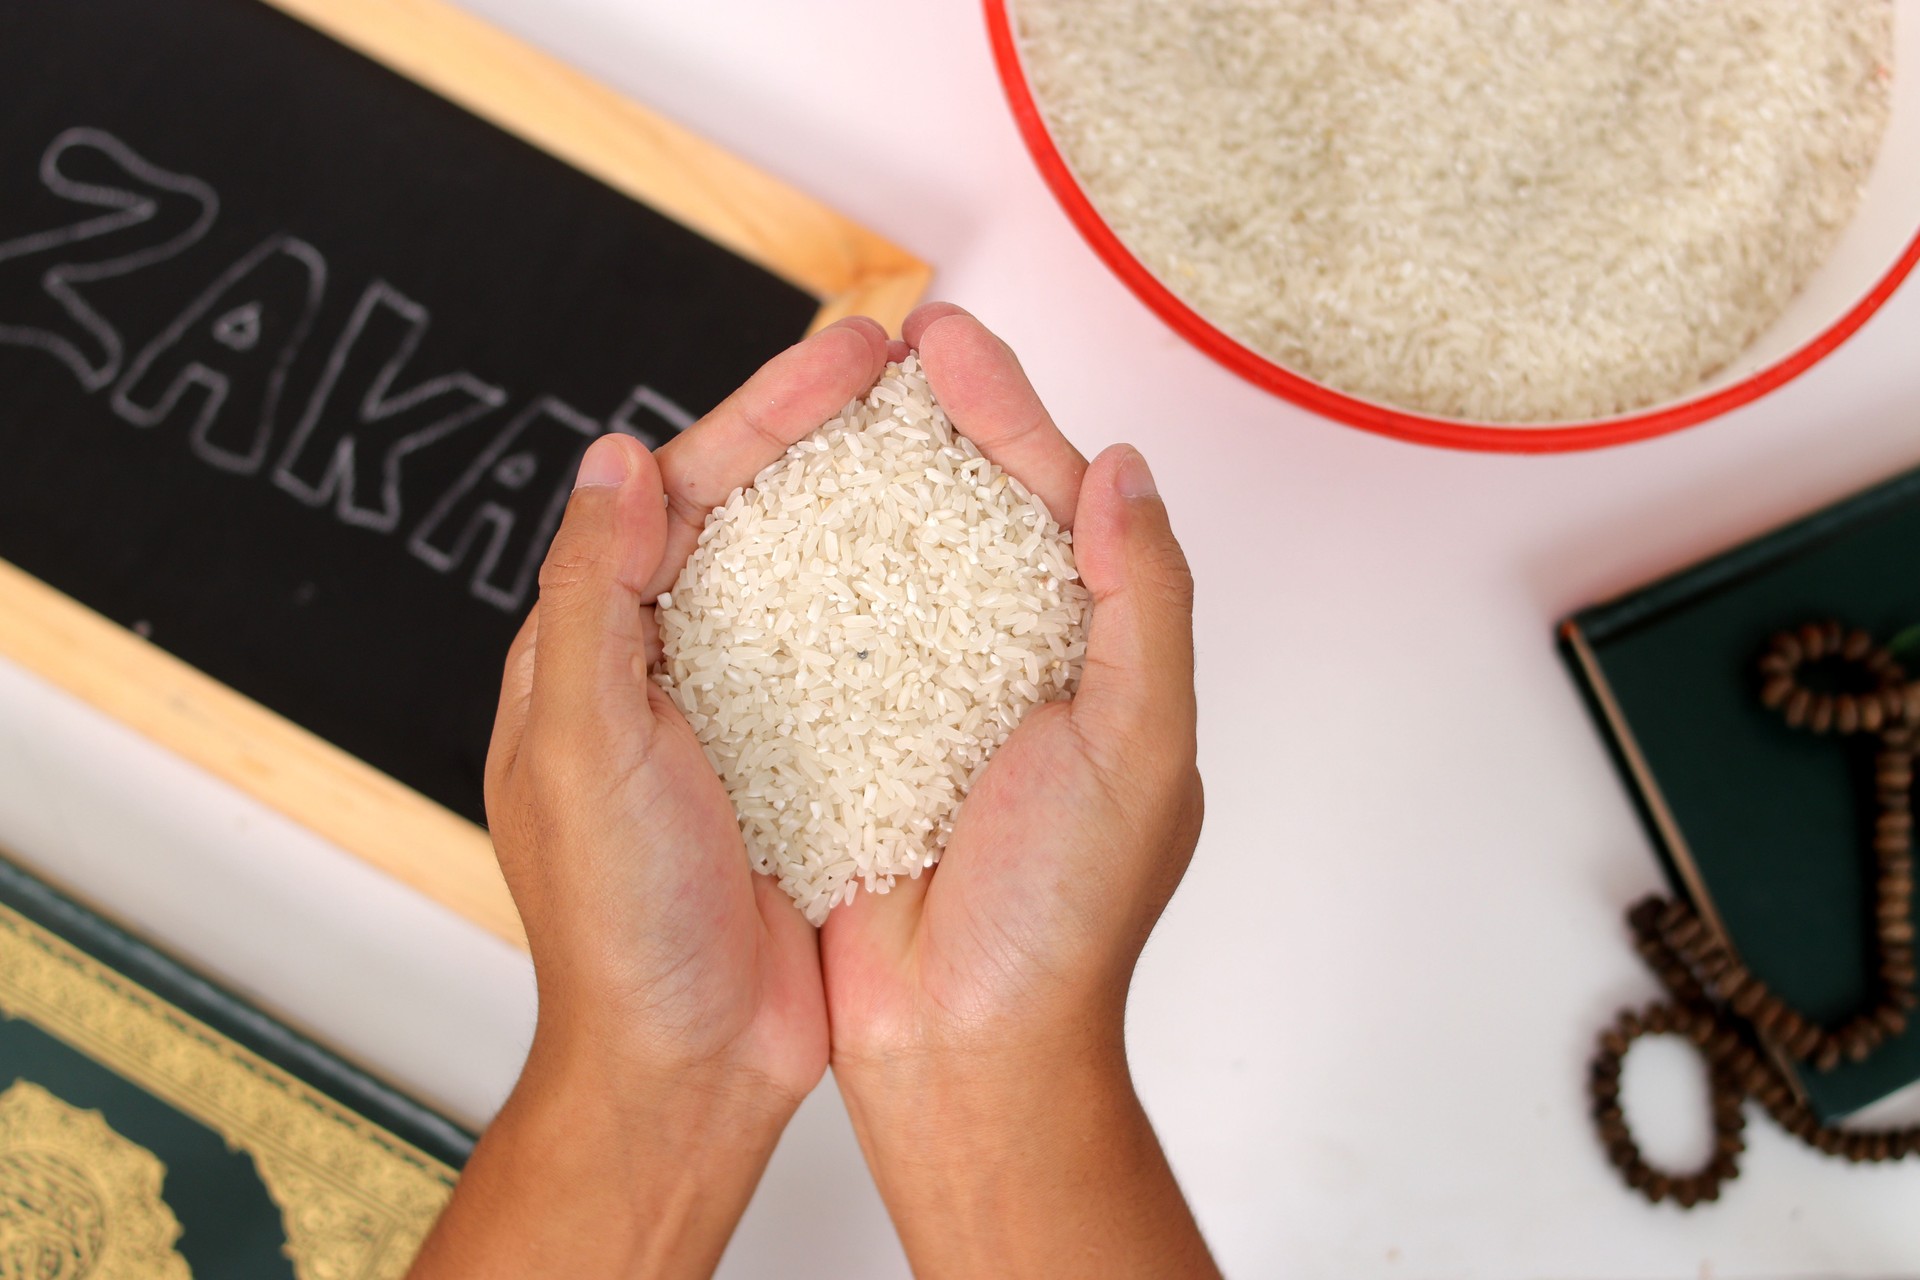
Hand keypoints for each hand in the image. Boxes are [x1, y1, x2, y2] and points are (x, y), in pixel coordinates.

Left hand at [411, 317, 895, 1278]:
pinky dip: (891, 602)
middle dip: (821, 432)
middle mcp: (659, 667)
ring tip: (937, 438)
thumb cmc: (621, 924)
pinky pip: (844, 657)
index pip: (680, 492)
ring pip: (800, 574)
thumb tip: (615, 461)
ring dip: (861, 502)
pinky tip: (950, 572)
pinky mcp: (795, 762)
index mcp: (592, 650)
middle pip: (746, 513)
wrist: (688, 1062)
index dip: (767, 414)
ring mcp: (731, 714)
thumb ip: (594, 599)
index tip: (852, 360)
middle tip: (909, 365)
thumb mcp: (586, 746)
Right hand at [821, 305, 1215, 1277]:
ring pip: (894, 565)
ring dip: (859, 484)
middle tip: (874, 344)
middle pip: (969, 513)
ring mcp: (929, 707)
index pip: (1051, 499)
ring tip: (812, 405)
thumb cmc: (1064, 920)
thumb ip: (1146, 603)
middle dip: (928, 422)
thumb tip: (1125, 471)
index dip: (1001, 409)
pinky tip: (761, 526)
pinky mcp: (852, 748)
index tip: (941, 340)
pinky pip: (826, 644)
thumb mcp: (1141, 749)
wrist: (966, 1048)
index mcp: (1093, 660)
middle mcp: (1015, 672)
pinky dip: (802, 579)